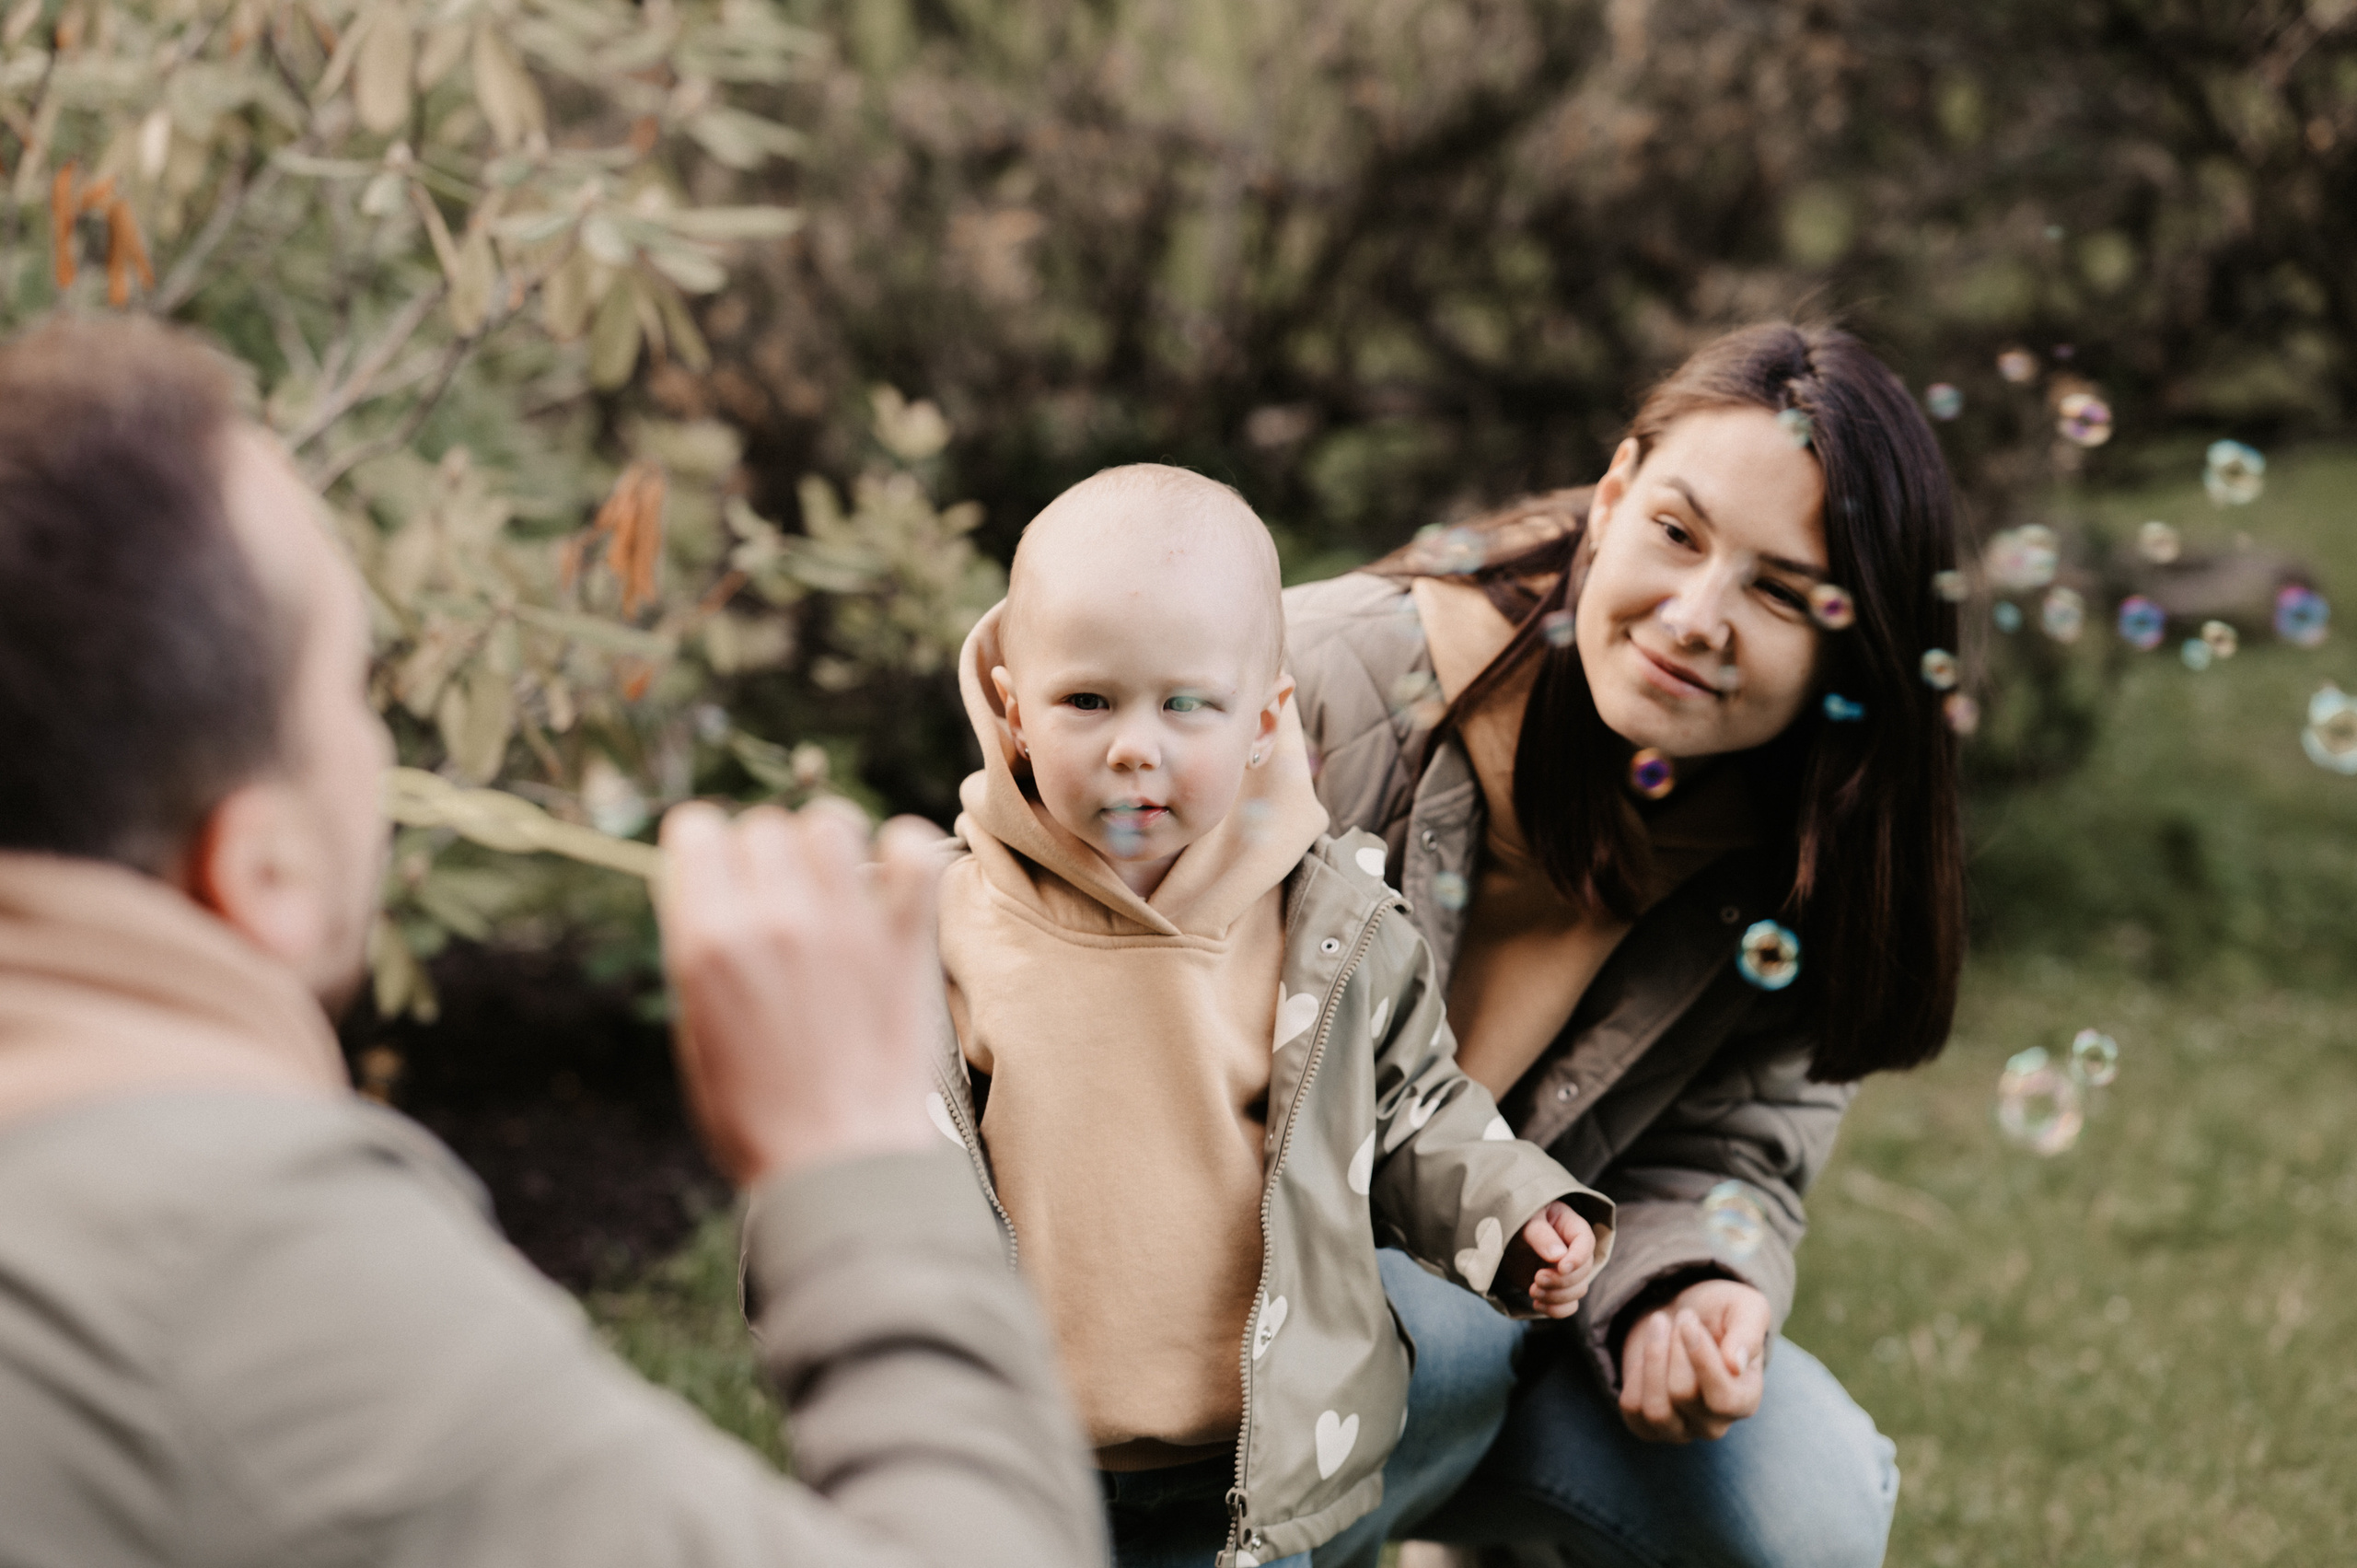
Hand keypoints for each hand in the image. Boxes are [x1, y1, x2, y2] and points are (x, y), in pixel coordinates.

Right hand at [657, 798, 945, 1185]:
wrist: (842, 1168)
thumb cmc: (759, 1120)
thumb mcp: (696, 1037)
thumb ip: (700, 956)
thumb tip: (709, 893)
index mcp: (706, 942)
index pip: (696, 829)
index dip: (706, 846)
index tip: (722, 870)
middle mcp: (772, 919)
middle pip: (763, 826)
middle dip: (765, 853)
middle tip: (780, 895)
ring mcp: (843, 925)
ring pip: (829, 821)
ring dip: (827, 843)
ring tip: (835, 880)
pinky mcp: (903, 942)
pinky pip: (913, 851)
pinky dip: (906, 849)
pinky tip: (896, 874)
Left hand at [1497, 1201, 1597, 1317]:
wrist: (1500, 1239)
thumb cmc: (1516, 1222)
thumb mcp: (1525, 1222)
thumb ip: (1540, 1235)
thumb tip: (1559, 1256)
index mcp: (1570, 1226)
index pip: (1586, 1241)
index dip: (1578, 1257)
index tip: (1561, 1267)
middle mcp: (1574, 1250)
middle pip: (1584, 1271)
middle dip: (1562, 1280)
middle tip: (1537, 1278)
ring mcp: (1567, 1271)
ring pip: (1579, 1290)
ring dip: (1557, 1296)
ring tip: (1533, 1290)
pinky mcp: (1557, 1289)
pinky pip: (1569, 1306)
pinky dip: (1556, 1310)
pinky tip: (1537, 1303)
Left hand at [1616, 1278, 1769, 1442]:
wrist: (1683, 1317)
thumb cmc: (1721, 1313)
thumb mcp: (1745, 1308)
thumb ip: (1747, 1333)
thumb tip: (1734, 1365)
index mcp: (1745, 1400)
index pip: (1723, 1400)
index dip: (1701, 1360)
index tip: (1688, 1322)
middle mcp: (1714, 1424)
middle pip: (1683, 1394)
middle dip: (1674, 1346)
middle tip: (1682, 1316)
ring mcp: (1680, 1430)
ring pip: (1656, 1409)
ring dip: (1652, 1357)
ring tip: (1660, 1324)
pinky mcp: (1648, 1426)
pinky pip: (1632, 1408)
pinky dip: (1634, 1374)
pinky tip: (1648, 1353)